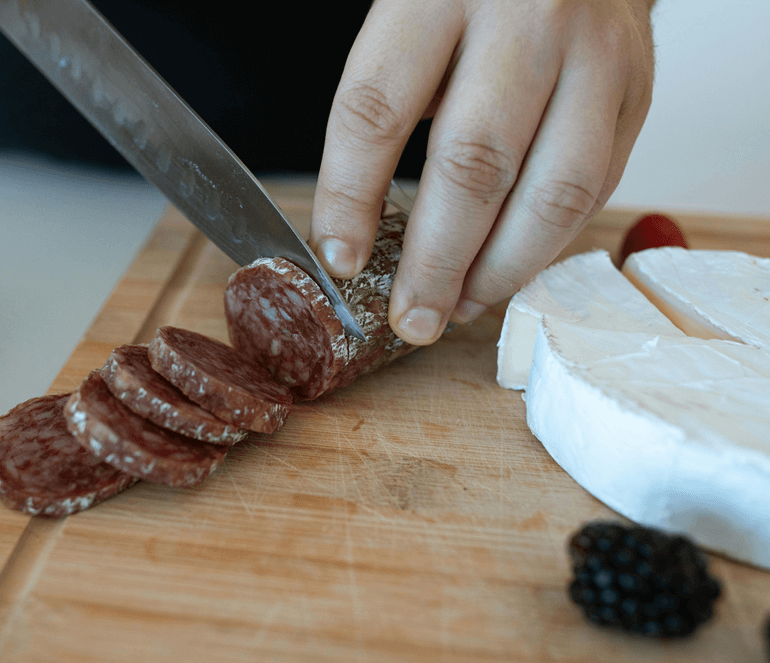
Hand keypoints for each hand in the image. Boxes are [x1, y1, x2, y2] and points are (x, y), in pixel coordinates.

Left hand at [311, 0, 656, 344]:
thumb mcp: (411, 17)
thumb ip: (386, 104)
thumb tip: (355, 231)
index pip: (377, 109)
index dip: (350, 197)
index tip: (341, 258)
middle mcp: (525, 17)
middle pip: (474, 163)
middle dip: (436, 262)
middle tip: (412, 317)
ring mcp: (593, 54)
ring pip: (552, 192)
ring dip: (501, 270)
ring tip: (460, 308)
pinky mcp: (636, 91)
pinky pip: (594, 190)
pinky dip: (546, 246)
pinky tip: (506, 270)